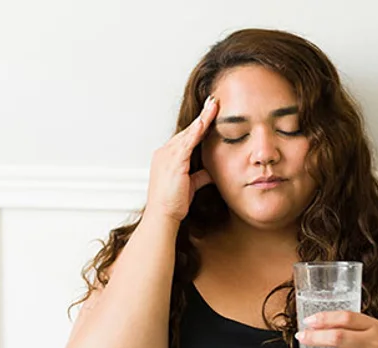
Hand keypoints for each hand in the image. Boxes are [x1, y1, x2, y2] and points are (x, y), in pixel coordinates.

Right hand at [145, 95, 218, 222]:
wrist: (162, 215)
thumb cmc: (173, 203)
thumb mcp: (190, 185)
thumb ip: (200, 176)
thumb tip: (212, 172)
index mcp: (167, 157)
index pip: (186, 137)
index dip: (199, 125)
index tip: (210, 112)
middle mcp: (165, 153)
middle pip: (188, 130)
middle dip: (202, 116)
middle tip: (214, 101)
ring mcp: (167, 156)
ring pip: (188, 132)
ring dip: (202, 118)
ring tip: (214, 105)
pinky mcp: (173, 162)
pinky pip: (187, 142)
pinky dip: (197, 130)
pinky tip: (205, 121)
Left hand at [287, 311, 377, 347]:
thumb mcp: (376, 332)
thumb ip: (354, 327)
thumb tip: (318, 325)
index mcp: (374, 327)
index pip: (346, 317)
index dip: (324, 318)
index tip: (308, 321)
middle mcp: (372, 345)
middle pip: (338, 338)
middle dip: (314, 338)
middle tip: (299, 337)